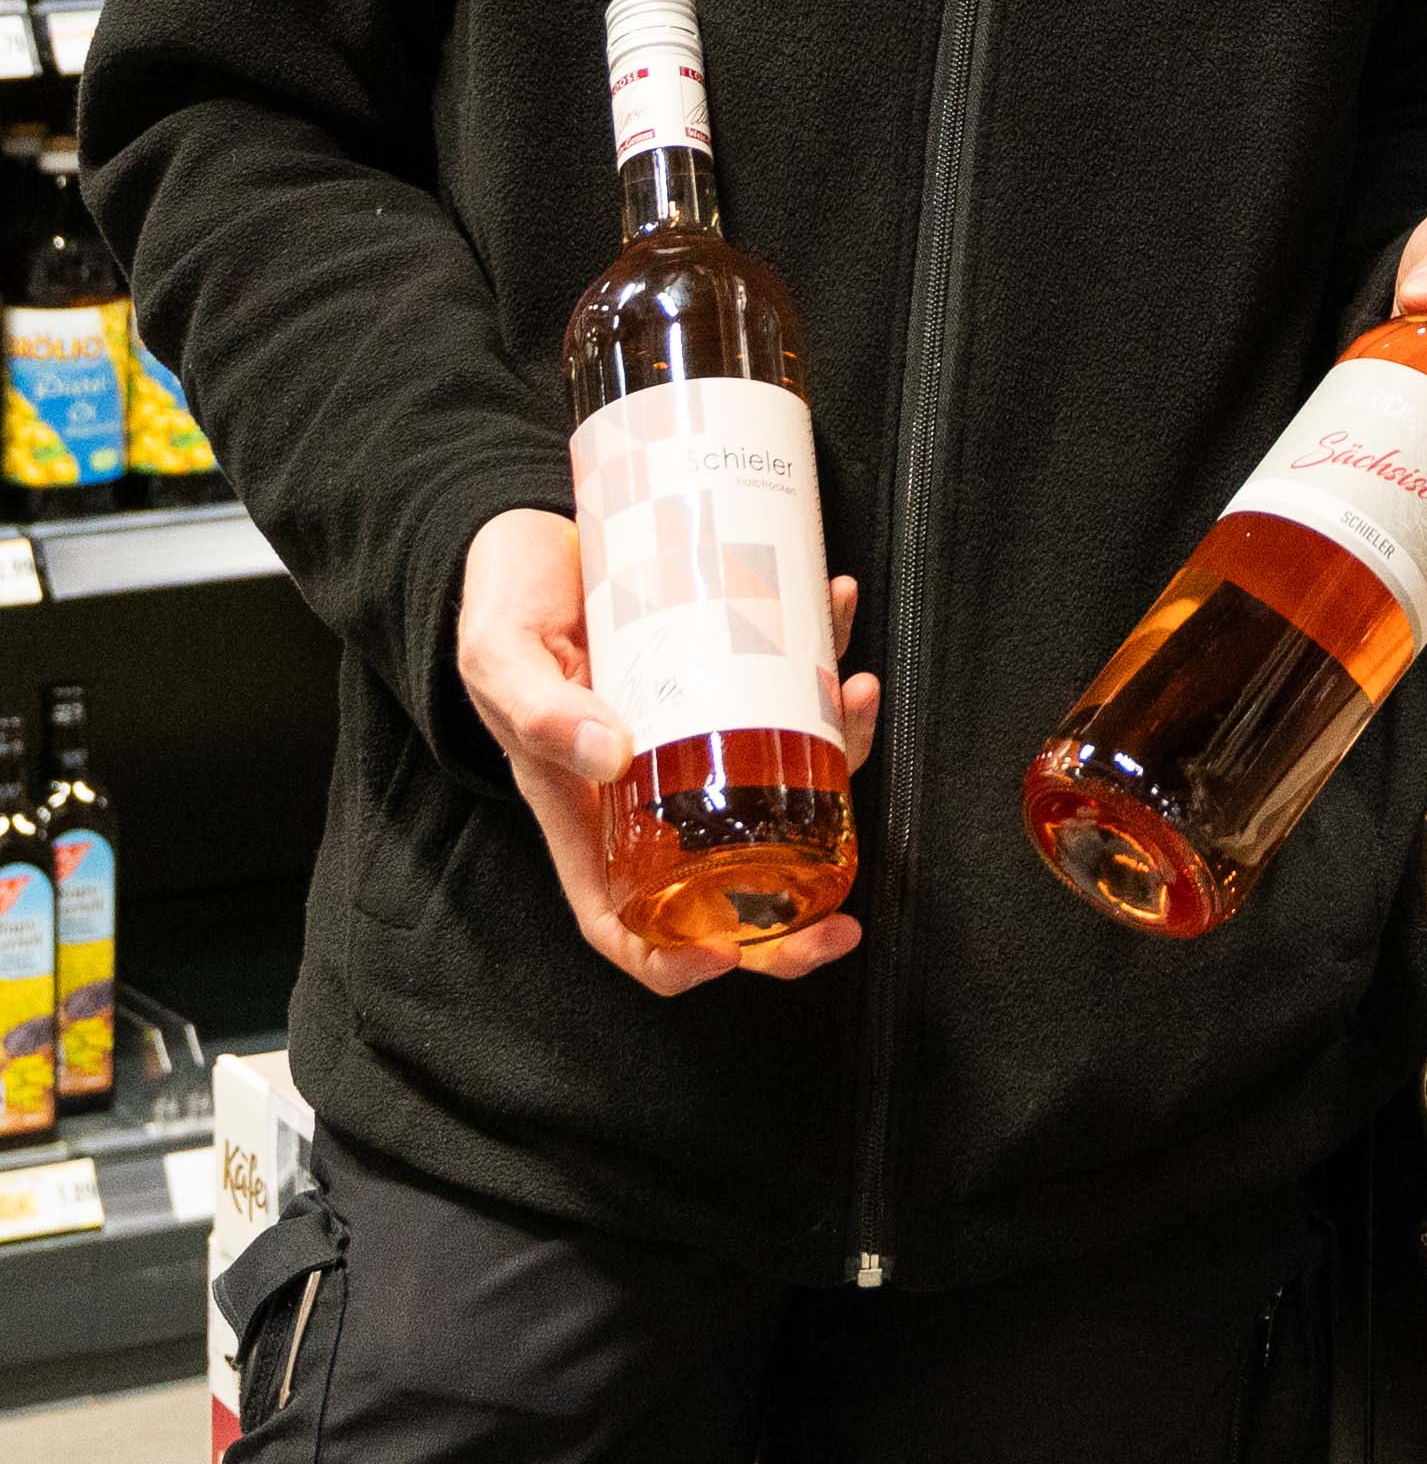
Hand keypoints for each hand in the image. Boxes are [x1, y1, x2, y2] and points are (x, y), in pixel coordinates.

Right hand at [454, 506, 880, 996]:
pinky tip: (836, 602)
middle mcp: (652, 788)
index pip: (629, 923)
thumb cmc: (504, 610)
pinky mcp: (730, 667)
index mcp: (587, 816)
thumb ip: (542, 712)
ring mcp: (699, 730)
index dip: (675, 961)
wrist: (530, 534)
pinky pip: (791, 679)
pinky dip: (826, 651)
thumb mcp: (501, 660)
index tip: (729, 960)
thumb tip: (616, 755)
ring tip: (857, 690)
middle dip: (793, 908)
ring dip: (839, 747)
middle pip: (728, 876)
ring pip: (784, 776)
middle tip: (845, 915)